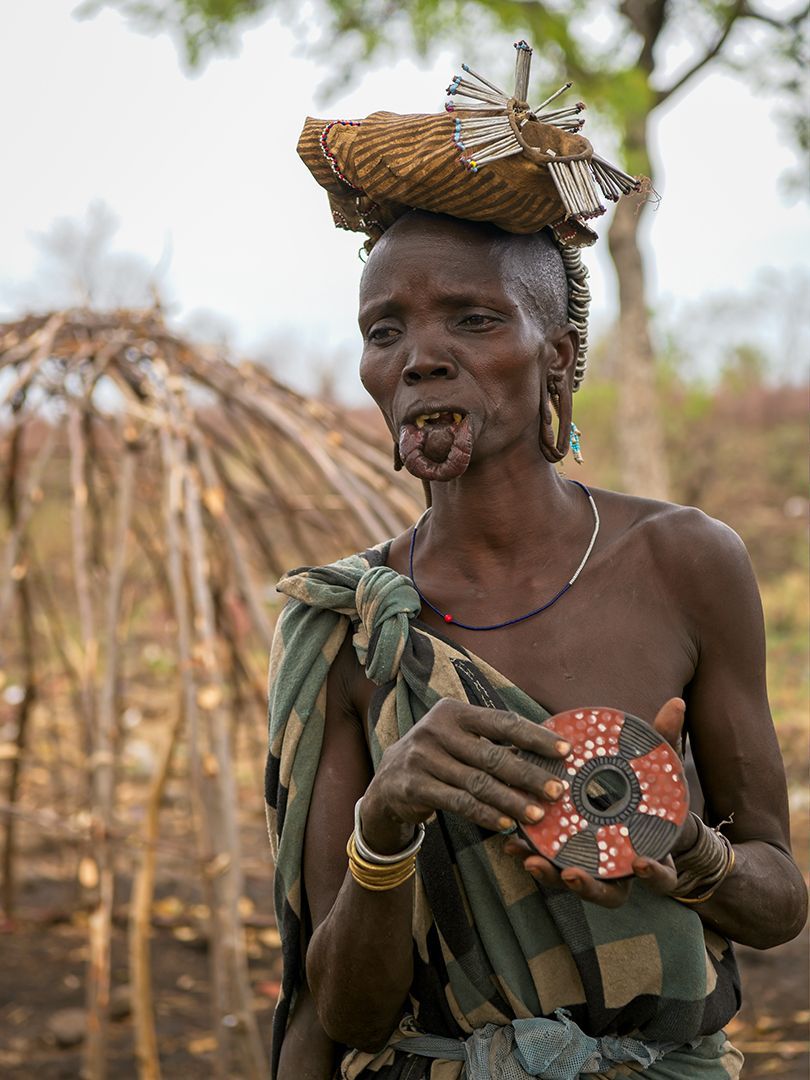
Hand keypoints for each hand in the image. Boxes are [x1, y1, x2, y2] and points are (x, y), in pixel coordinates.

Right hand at [360, 699, 571, 852]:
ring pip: (478, 783)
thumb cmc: (438, 757)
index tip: (566, 750)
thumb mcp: (459, 740)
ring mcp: (422, 758)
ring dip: (512, 801)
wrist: (388, 782)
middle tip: (558, 790)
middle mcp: (436, 730)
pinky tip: (507, 823)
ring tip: (538, 814)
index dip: (536, 736)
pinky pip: (459, 803)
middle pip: (492, 754)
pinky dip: (486, 814)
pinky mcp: (414, 786)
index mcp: (454, 711)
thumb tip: (548, 751)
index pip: (503, 721)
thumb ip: (493, 742)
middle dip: (529, 774)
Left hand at [504, 698, 690, 907]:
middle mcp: (621, 870)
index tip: (641, 863)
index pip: (661, 876)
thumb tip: (676, 701)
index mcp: (652, 853)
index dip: (654, 874)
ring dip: (550, 875)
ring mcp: (592, 869)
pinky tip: (509, 843)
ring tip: (528, 858)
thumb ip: (665, 738)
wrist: (628, 806)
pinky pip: (548, 865)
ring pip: (573, 884)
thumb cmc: (648, 790)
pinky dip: (528, 856)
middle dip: (589, 887)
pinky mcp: (563, 858)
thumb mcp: (657, 764)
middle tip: (571, 873)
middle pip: (610, 894)